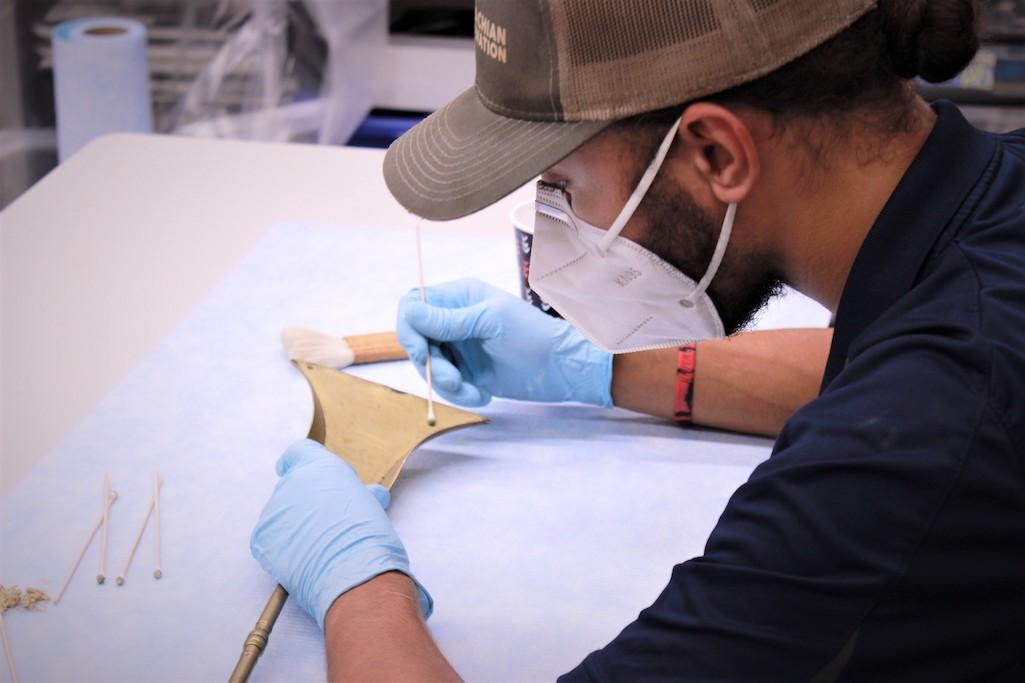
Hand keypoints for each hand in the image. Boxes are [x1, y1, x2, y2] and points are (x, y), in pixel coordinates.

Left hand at [250, 439, 431, 628]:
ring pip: (280, 514)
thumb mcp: (372, 503)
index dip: (303, 464)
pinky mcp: (262, 538)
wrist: (353, 572)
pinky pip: (271, 538)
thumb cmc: (369, 535)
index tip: (311, 479)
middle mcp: (292, 483)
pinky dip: (284, 547)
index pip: (299, 452)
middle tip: (326, 523)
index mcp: (320, 467)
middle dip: (305, 502)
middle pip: (291, 487)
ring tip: (317, 547)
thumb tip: (370, 495)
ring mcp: (273, 511)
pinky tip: (304, 559)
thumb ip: (359, 493)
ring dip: (294, 526)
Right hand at [396, 278, 612, 406]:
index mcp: (458, 297)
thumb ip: (448, 320)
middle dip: (431, 365)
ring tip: (474, 392)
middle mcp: (453, 320)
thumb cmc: (532, 335)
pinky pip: (446, 385)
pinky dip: (459, 394)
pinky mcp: (466, 372)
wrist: (563, 368)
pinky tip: (483, 395)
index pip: (413, 305)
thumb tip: (408, 311)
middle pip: (416, 341)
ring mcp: (458, 347)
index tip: (423, 352)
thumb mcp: (489, 323)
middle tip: (455, 380)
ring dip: (447, 384)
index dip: (409, 329)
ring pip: (429, 367)